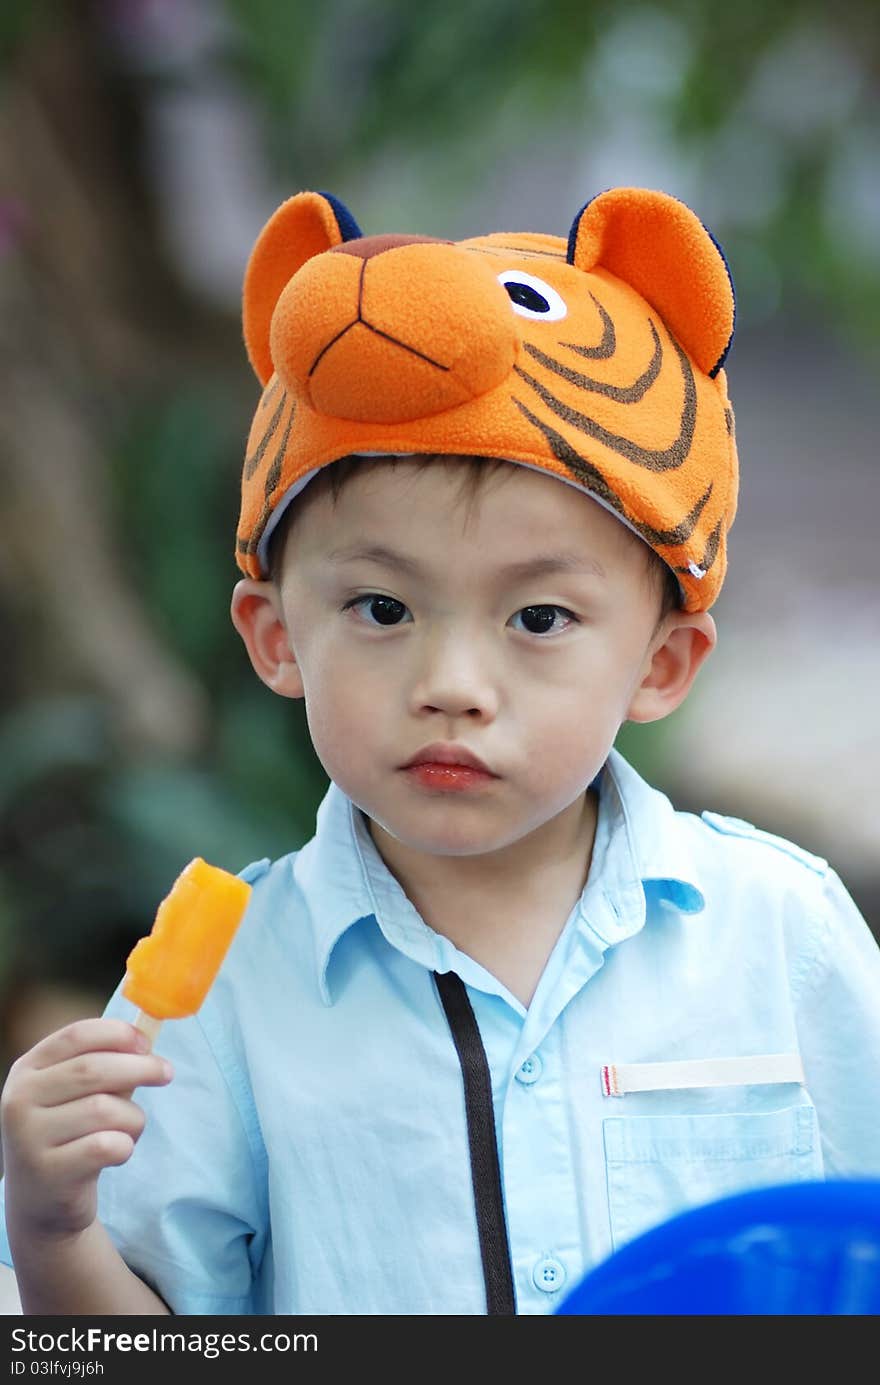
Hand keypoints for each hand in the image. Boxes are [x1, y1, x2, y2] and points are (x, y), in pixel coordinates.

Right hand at [0, 1019, 172, 1242]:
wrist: (40, 1204)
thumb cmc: (69, 1135)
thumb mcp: (72, 1094)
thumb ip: (102, 1064)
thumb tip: (146, 1040)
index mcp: (27, 1070)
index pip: (76, 1035)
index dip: (117, 1034)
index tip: (146, 1043)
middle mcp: (19, 1100)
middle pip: (93, 1068)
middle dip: (141, 1067)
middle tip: (166, 1073)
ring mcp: (28, 1138)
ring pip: (105, 1109)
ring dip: (133, 1117)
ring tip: (130, 1129)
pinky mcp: (48, 1173)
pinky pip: (107, 1146)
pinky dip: (125, 1146)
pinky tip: (118, 1152)